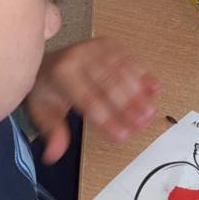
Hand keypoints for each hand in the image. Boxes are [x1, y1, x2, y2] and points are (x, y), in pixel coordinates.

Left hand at [26, 37, 159, 162]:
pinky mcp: (110, 44)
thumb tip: (53, 155)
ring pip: (123, 71)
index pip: (88, 99)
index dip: (106, 119)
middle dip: (128, 106)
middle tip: (142, 124)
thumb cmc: (49, 88)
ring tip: (150, 113)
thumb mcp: (44, 111)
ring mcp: (97, 47)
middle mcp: (80, 56)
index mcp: (62, 73)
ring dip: (139, 94)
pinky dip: (144, 75)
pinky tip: (155, 90)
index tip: (121, 137)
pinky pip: (130, 59)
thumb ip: (53, 132)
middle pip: (109, 83)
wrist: (49, 58)